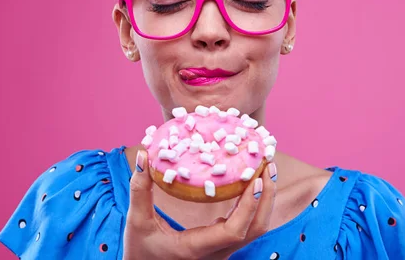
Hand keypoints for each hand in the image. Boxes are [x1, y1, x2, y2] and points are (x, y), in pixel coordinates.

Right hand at [123, 150, 276, 259]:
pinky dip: (252, 205)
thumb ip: (139, 189)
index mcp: (197, 248)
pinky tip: (248, 183)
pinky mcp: (222, 247)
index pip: (235, 230)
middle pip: (255, 228)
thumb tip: (142, 155)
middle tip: (267, 163)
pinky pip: (245, 226)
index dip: (249, 205)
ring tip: (264, 169)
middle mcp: (216, 253)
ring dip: (263, 200)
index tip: (254, 178)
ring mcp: (222, 251)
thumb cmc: (139, 252)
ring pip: (254, 229)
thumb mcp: (136, 221)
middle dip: (266, 196)